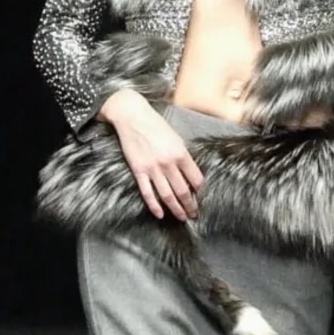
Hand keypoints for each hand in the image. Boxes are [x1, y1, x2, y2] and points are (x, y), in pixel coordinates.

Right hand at [100, 88, 203, 220]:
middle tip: (194, 215)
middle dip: (190, 205)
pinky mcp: (139, 171)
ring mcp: (153, 169)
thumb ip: (182, 155)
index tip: (201, 197)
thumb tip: (188, 173)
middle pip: (183, 190)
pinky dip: (154, 206)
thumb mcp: (175, 137)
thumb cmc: (155, 124)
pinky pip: (148, 193)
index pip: (196, 178)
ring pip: (167, 195)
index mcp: (180, 153)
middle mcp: (168, 163)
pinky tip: (160, 214)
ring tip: (182, 217)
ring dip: (176, 209)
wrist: (132, 117)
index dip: (200, 191)